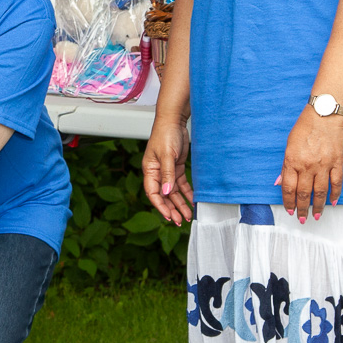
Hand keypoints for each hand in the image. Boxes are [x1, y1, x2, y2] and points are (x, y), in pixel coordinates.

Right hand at [142, 105, 194, 225]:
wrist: (174, 121)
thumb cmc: (165, 134)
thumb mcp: (167, 155)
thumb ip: (167, 174)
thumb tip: (166, 193)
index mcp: (150, 170)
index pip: (153, 193)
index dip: (160, 206)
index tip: (168, 216)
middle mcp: (157, 173)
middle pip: (163, 196)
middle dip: (171, 209)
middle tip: (179, 221)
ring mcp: (167, 171)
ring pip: (173, 192)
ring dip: (179, 204)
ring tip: (187, 216)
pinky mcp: (177, 168)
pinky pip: (181, 185)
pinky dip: (186, 193)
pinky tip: (192, 201)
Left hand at [275, 108, 342, 221]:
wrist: (324, 114)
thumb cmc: (305, 127)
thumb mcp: (289, 145)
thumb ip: (285, 166)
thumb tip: (280, 183)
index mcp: (292, 161)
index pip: (288, 188)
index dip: (288, 201)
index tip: (289, 210)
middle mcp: (307, 166)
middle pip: (304, 193)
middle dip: (302, 209)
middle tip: (302, 219)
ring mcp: (323, 165)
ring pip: (321, 192)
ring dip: (319, 206)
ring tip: (317, 216)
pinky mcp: (337, 162)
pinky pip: (336, 182)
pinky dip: (335, 194)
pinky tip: (333, 202)